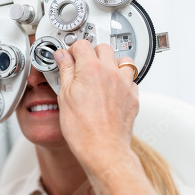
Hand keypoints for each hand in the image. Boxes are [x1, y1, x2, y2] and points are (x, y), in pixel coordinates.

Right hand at [55, 41, 138, 167]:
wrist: (102, 149)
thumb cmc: (82, 129)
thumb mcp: (64, 96)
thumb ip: (65, 72)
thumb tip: (62, 57)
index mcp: (91, 69)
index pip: (82, 45)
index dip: (72, 50)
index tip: (68, 57)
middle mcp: (111, 72)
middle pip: (103, 48)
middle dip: (91, 53)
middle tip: (80, 65)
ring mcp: (124, 84)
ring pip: (122, 60)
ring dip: (110, 63)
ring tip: (99, 74)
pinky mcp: (133, 97)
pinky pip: (130, 79)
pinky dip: (121, 80)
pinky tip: (111, 89)